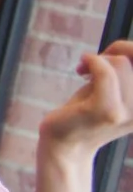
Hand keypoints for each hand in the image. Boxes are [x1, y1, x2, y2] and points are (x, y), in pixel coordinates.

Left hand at [39, 41, 132, 162]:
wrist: (65, 142)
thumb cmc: (89, 107)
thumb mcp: (116, 84)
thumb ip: (126, 65)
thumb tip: (125, 48)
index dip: (130, 49)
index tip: (113, 57)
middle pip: (132, 59)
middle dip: (112, 55)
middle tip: (93, 67)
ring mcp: (128, 113)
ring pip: (120, 63)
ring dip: (98, 61)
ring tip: (86, 73)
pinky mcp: (106, 112)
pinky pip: (104, 73)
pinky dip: (91, 61)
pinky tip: (80, 69)